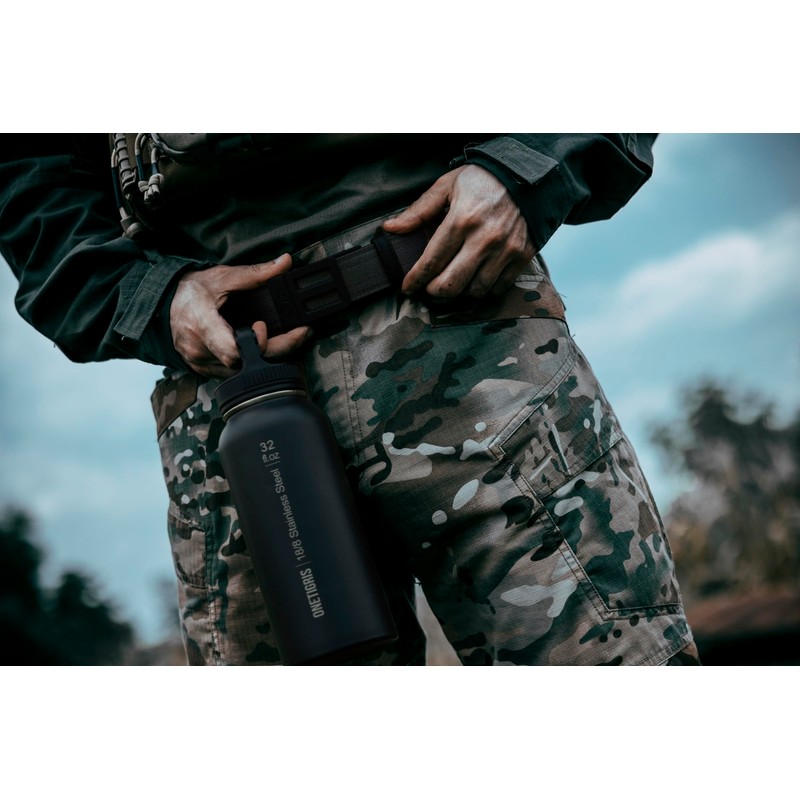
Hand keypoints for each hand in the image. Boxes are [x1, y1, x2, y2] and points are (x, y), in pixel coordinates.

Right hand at [169, 253, 311, 377]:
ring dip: (267, 357)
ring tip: (286, 338)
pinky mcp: (205, 370)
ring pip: (243, 371)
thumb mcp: (221, 277)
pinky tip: (264, 346)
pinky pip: (234, 372)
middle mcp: (200, 350)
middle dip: (277, 349)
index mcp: (202, 325)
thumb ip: (255, 273)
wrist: (161, 306)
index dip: (255, 343)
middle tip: (300, 333)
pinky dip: (252, 362)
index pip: (233, 351)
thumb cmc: (188, 291)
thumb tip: (285, 262)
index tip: (262, 325)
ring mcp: (202, 364)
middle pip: (246, 363)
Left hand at [382, 164, 534, 299]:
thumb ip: (418, 210)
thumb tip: (390, 228)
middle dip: (433, 292)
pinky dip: (484, 291)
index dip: (415, 280)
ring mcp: (505, 250)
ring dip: (459, 294)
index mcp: (462, 219)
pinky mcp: (522, 256)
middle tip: (428, 289)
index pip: (432, 261)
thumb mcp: (447, 185)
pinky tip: (474, 282)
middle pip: (451, 284)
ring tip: (450, 285)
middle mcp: (484, 238)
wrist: (528, 175)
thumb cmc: (483, 179)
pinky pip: (499, 288)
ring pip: (475, 291)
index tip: (407, 288)